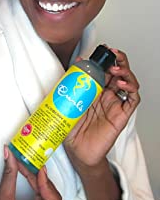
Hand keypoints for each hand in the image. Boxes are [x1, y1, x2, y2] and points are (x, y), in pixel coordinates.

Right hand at [0, 146, 61, 199]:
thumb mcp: (0, 199)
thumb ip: (9, 175)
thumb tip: (12, 158)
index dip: (46, 183)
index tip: (39, 169)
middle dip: (40, 180)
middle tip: (31, 165)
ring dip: (38, 186)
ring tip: (29, 171)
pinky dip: (35, 194)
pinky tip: (30, 184)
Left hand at [65, 48, 139, 171]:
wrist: (77, 150)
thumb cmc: (72, 127)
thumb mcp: (67, 99)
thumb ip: (72, 81)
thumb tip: (76, 61)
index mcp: (95, 89)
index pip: (105, 69)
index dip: (107, 58)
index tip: (104, 49)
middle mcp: (107, 94)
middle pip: (119, 72)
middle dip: (118, 60)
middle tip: (112, 53)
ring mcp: (115, 104)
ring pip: (129, 83)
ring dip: (125, 72)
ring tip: (116, 68)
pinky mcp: (121, 115)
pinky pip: (132, 100)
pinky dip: (131, 89)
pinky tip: (123, 84)